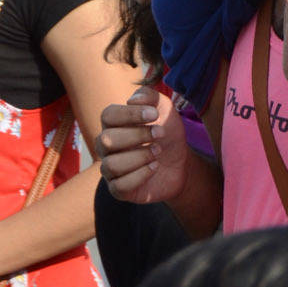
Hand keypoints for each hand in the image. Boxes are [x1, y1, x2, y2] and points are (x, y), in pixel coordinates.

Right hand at [96, 86, 188, 204]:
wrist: (181, 162)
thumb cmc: (167, 134)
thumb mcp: (165, 109)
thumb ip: (150, 96)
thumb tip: (132, 100)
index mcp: (113, 124)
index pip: (108, 115)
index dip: (130, 114)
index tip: (154, 115)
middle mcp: (106, 146)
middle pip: (106, 140)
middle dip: (137, 136)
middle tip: (160, 134)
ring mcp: (110, 169)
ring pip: (111, 165)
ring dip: (139, 157)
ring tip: (157, 152)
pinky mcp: (119, 190)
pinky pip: (120, 186)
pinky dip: (141, 175)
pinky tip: (155, 167)